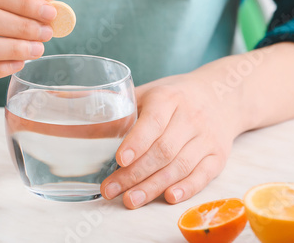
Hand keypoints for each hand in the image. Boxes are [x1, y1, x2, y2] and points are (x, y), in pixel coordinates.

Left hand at [100, 73, 241, 208]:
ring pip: (180, 166)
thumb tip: (71, 119)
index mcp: (168, 98)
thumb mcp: (148, 93)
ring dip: (153, 186)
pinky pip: (203, 175)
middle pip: (163, 150)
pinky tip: (167, 197)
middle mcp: (190, 117)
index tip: (119, 159)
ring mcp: (206, 137)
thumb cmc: (175, 96)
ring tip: (130, 200)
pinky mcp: (218, 155)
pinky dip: (186, 188)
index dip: (136, 142)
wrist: (222, 95)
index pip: (153, 122)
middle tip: (111, 189)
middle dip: (135, 174)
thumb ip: (118, 109)